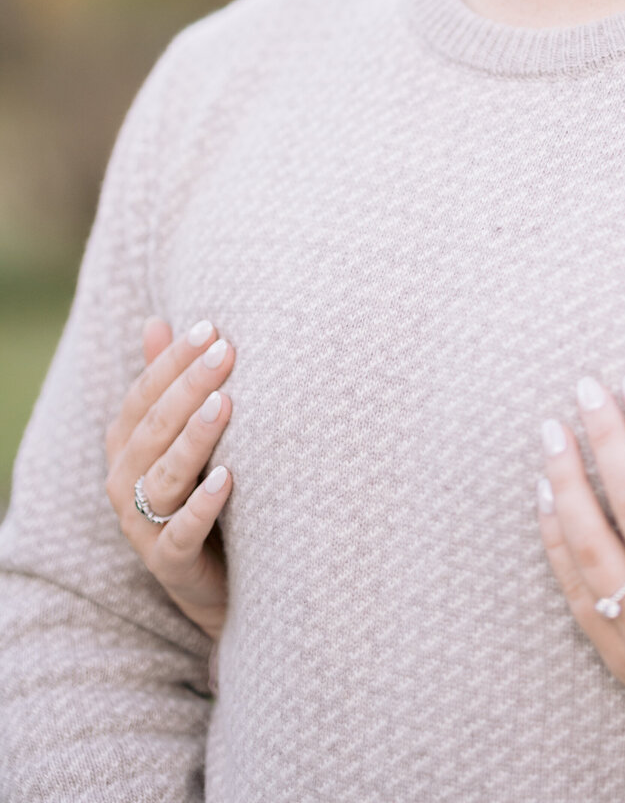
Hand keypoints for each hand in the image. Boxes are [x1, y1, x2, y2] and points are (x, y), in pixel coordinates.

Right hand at [104, 316, 234, 639]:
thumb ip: (165, 383)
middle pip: (155, 427)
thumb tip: (155, 321)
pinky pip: (183, 532)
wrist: (219, 574)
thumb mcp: (182, 434)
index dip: (174, 361)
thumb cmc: (200, 487)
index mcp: (126, 445)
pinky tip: (229, 477)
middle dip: (190, 387)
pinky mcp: (169, 562)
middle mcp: (125, 482)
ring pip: (165, 476)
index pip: (145, 394)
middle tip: (227, 352)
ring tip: (227, 403)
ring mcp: (142, 525)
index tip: (212, 328)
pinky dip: (203, 504)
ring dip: (195, 438)